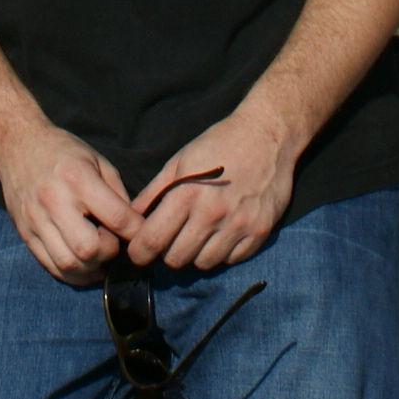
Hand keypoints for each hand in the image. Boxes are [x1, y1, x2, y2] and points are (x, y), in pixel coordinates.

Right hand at [0, 123, 142, 285]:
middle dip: (108, 252)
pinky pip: (50, 266)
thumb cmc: (63, 151)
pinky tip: (83, 265)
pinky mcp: (25, 234)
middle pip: (88, 249)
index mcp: (78, 178)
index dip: (136, 232)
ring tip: (97, 255)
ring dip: (90, 267)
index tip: (140, 234)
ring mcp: (36, 220)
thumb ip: (117, 193)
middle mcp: (55, 201)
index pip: (116, 218)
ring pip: (68, 264)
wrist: (17, 146)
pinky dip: (71, 273)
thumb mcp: (97, 160)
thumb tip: (133, 225)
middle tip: (111, 241)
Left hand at [127, 110, 294, 272]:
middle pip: (176, 259)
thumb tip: (131, 216)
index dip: (139, 252)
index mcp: (187, 194)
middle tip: (172, 240)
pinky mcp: (260, 232)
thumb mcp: (180, 161)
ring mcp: (238, 225)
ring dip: (196, 254)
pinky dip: (223, 253)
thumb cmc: (219, 144)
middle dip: (167, 253)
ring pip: (204, 264)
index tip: (140, 251)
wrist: (268, 135)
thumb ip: (154, 191)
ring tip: (199, 235)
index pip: (152, 241)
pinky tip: (222, 233)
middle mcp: (212, 214)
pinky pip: (232, 260)